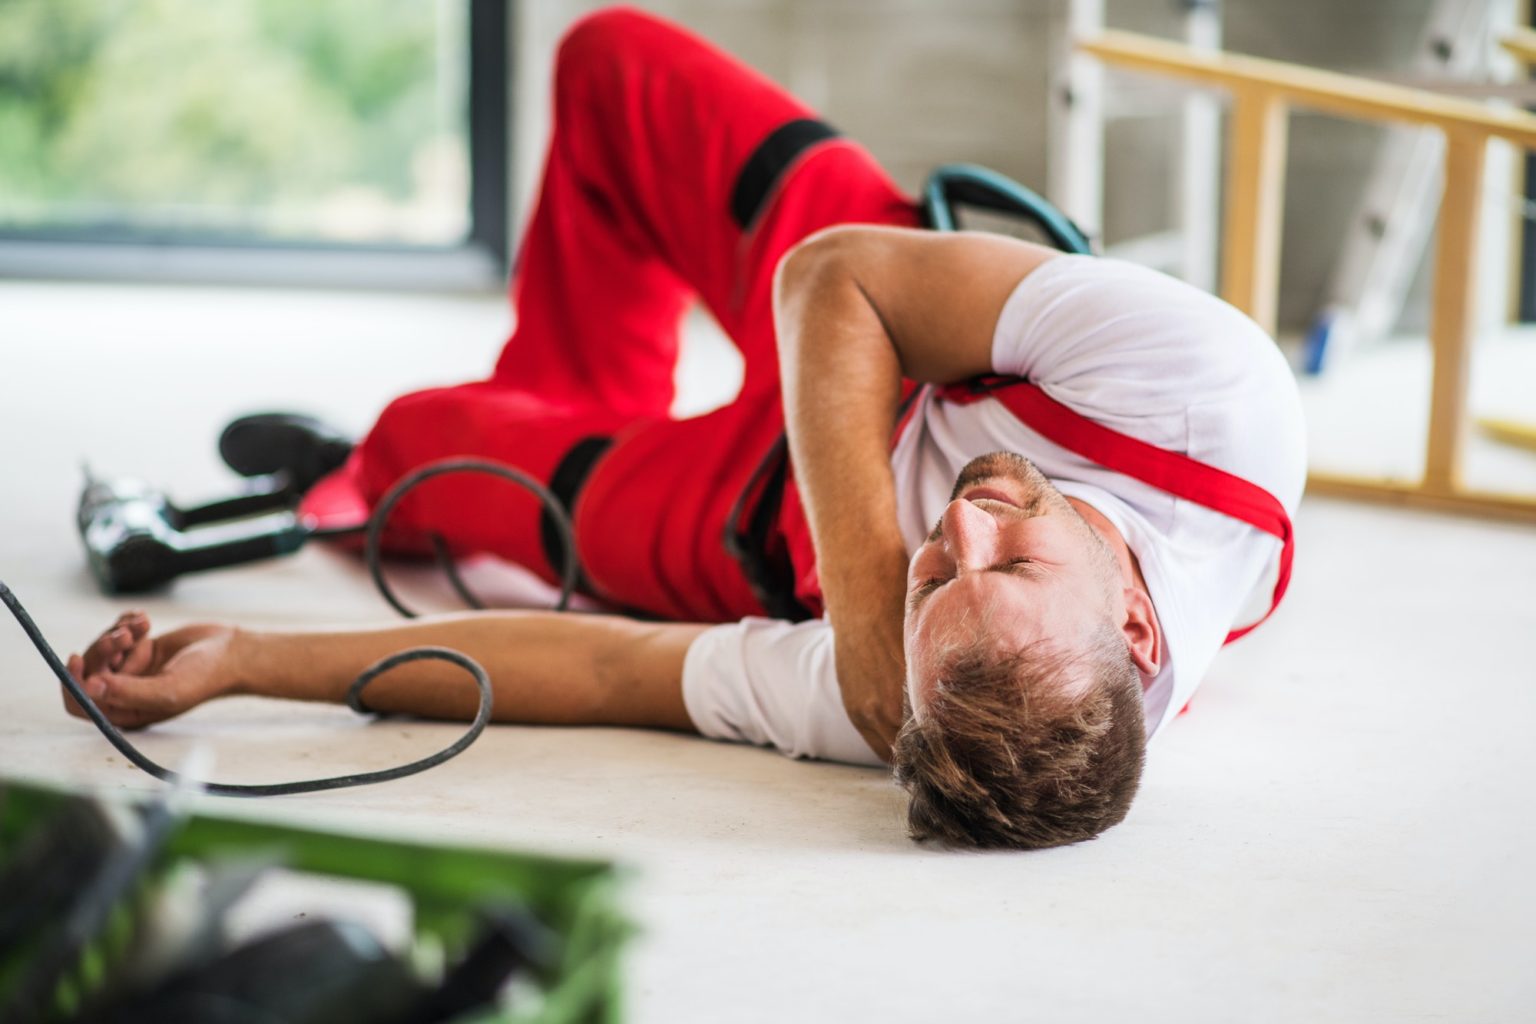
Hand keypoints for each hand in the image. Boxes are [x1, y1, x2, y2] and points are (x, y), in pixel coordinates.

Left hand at [64, 613, 240, 729]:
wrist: (231, 652)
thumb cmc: (205, 677)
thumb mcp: (167, 690)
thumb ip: (128, 692)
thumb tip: (90, 688)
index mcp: (126, 713)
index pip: (82, 704)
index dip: (73, 683)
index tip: (77, 657)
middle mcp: (123, 693)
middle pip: (89, 671)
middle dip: (102, 649)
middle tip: (126, 636)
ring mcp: (130, 669)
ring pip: (100, 648)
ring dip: (116, 632)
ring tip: (143, 624)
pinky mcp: (138, 648)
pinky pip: (115, 631)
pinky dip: (126, 621)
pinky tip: (145, 619)